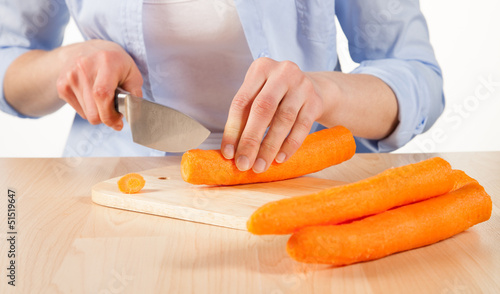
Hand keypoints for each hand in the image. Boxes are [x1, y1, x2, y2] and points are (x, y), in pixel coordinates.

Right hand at [56, 39, 142, 129]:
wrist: (89, 50)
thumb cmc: (116, 63)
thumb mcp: (132, 73)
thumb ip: (134, 93)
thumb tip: (130, 113)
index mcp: (106, 61)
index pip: (102, 95)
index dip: (110, 114)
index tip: (118, 122)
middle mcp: (84, 66)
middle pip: (93, 111)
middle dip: (106, 117)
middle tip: (114, 111)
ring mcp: (70, 76)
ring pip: (87, 114)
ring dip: (98, 112)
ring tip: (104, 99)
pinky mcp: (62, 85)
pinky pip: (79, 110)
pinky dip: (88, 109)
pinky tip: (93, 96)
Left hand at [221, 57, 322, 172]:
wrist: (313, 87)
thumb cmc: (276, 95)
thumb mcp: (258, 95)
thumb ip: (244, 117)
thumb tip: (231, 152)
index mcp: (260, 68)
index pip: (241, 102)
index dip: (233, 130)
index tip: (229, 154)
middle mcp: (282, 72)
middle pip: (262, 109)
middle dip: (251, 140)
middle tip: (243, 164)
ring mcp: (302, 85)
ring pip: (283, 119)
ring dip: (269, 146)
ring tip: (260, 166)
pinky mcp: (316, 100)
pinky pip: (302, 127)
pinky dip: (290, 145)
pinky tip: (280, 159)